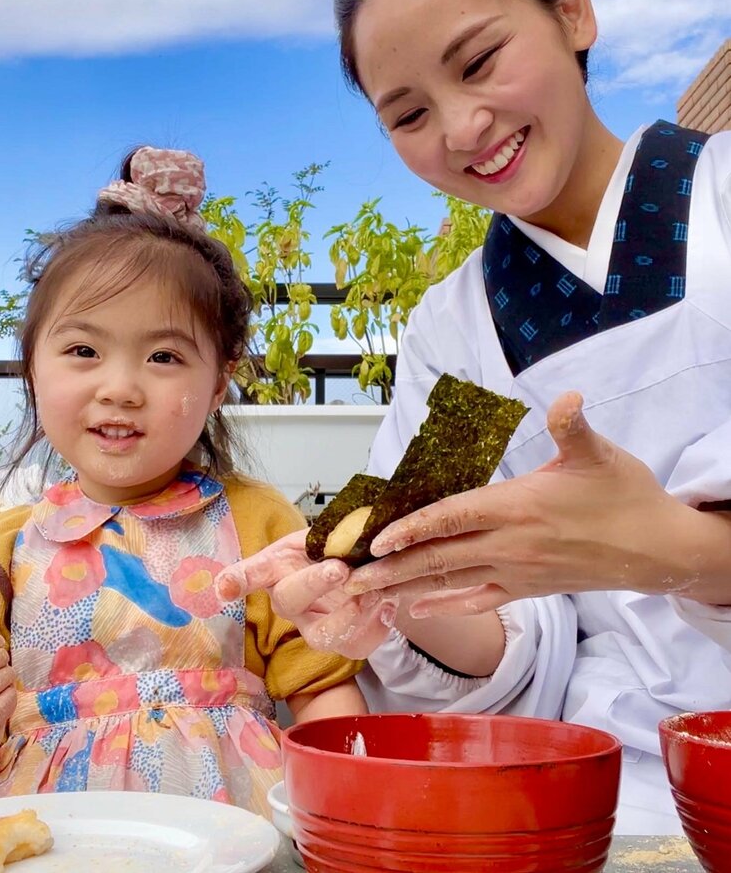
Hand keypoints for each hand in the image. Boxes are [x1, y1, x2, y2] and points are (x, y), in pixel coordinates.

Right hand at [215, 529, 396, 658]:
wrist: (364, 568)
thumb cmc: (334, 548)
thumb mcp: (323, 530)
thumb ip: (325, 531)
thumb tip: (339, 532)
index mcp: (278, 570)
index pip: (251, 574)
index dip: (237, 581)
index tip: (224, 589)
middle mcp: (291, 603)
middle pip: (290, 600)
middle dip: (314, 584)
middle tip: (340, 568)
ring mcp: (316, 627)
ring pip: (322, 635)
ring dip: (350, 615)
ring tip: (375, 592)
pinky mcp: (345, 643)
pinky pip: (357, 646)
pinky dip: (377, 627)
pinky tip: (388, 604)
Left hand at [344, 392, 708, 616]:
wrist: (656, 550)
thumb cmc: (625, 497)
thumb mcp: (599, 454)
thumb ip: (573, 426)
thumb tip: (567, 397)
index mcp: (517, 507)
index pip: (453, 517)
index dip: (412, 527)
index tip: (376, 539)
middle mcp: (509, 544)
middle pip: (438, 556)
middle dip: (391, 568)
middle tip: (349, 580)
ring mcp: (516, 571)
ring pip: (450, 581)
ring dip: (406, 588)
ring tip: (368, 595)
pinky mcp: (527, 589)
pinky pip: (478, 599)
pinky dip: (446, 604)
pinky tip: (418, 608)